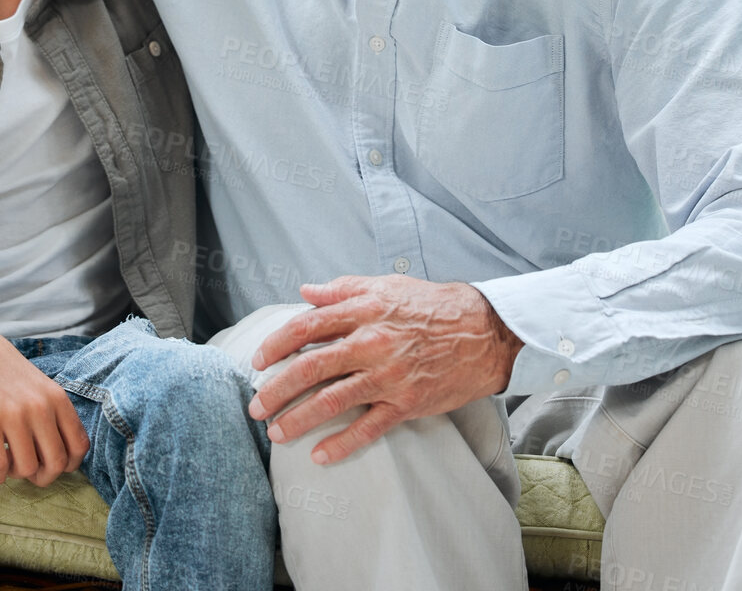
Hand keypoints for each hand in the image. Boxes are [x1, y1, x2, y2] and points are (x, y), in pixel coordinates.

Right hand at [0, 312, 89, 487]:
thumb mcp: (36, 384)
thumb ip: (50, 412)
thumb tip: (56, 454)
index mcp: (56, 397)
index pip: (79, 445)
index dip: (68, 465)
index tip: (50, 465)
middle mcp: (40, 406)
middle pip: (56, 464)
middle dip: (42, 477)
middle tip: (27, 471)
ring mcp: (14, 414)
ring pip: (27, 469)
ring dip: (15, 475)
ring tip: (5, 461)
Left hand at [246, 276, 521, 464]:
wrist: (485, 331)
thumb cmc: (433, 305)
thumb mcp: (386, 285)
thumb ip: (343, 289)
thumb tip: (306, 291)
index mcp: (364, 310)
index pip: (308, 326)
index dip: (277, 344)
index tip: (258, 361)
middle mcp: (373, 342)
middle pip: (313, 366)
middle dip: (278, 388)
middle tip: (255, 405)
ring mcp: (390, 375)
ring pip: (334, 399)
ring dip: (300, 418)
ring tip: (276, 432)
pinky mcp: (407, 402)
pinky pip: (369, 427)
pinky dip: (342, 443)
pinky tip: (320, 455)